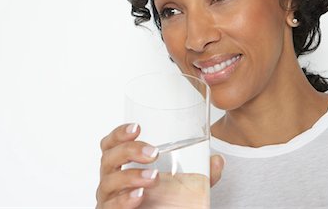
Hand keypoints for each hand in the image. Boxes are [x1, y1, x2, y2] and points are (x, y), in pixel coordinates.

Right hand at [95, 124, 225, 208]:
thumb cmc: (163, 200)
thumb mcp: (184, 185)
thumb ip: (201, 174)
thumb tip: (218, 161)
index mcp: (123, 164)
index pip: (111, 144)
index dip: (119, 133)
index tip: (137, 128)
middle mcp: (112, 178)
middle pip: (108, 158)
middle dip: (129, 150)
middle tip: (154, 152)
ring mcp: (109, 197)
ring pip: (108, 181)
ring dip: (131, 176)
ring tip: (153, 177)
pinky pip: (110, 206)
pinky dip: (124, 200)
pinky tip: (139, 195)